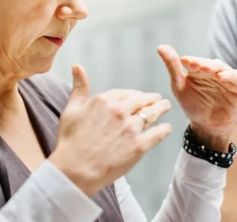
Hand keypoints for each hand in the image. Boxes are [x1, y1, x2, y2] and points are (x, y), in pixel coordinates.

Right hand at [49, 64, 172, 196]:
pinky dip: (164, 129)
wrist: (75, 169)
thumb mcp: (71, 110)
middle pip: (142, 101)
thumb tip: (77, 66)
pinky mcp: (139, 145)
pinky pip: (157, 133)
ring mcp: (131, 128)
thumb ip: (79, 88)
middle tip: (158, 100)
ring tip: (166, 107)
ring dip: (161, 109)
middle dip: (151, 99)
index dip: (133, 95)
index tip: (138, 96)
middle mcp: (120, 110)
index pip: (126, 93)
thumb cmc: (70, 141)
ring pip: (152, 113)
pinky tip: (166, 128)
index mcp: (105, 100)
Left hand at [157, 45, 236, 151]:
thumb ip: (172, 67)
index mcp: (197, 69)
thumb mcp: (179, 87)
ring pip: (221, 67)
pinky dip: (229, 75)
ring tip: (206, 69)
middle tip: (195, 65)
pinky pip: (236, 77)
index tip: (184, 61)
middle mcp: (212, 70)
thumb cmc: (193, 105)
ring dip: (214, 67)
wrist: (207, 126)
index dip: (190, 61)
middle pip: (208, 63)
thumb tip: (160, 47)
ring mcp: (226, 77)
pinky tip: (220, 77)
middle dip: (202, 63)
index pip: (194, 61)